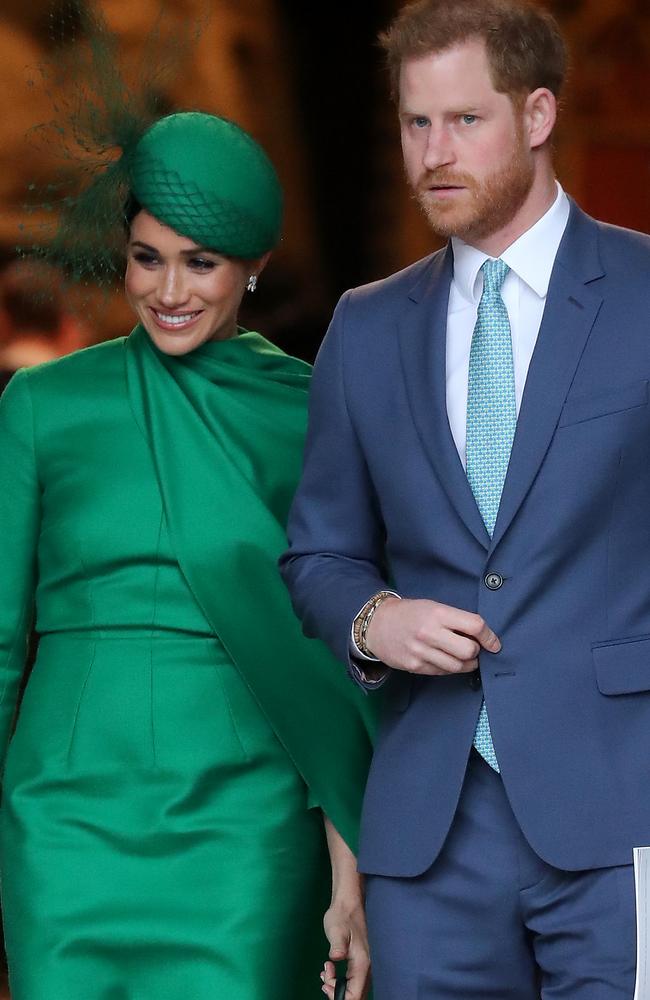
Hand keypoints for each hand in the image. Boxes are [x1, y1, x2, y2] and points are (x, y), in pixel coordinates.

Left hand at [321, 897, 369, 998]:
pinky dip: (340, 980)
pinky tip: (329, 970)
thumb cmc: (342, 916)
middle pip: (356, 995)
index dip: (339, 996)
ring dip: (338, 987)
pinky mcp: (360, 961)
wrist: (348, 903)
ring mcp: (365, 965)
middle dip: (338, 993)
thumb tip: (335, 958)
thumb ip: (337, 947)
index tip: (326, 984)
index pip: (355, 995)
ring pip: (354, 989)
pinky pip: (352, 980)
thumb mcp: (336, 931)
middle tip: (324, 979)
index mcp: (362, 963)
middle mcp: (367, 968)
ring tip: (325, 972)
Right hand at [366, 597, 499, 675]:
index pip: (474, 625)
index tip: (494, 643)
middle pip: (469, 651)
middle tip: (474, 649)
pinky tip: (446, 659)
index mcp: (437, 613)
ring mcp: (421, 652)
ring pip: (457, 666)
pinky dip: (449, 668)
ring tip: (463, 657)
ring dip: (466, 664)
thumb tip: (482, 637)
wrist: (377, 624)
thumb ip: (455, 620)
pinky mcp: (415, 666)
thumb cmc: (410, 613)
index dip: (489, 636)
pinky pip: (442, 672)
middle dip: (476, 652)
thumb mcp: (433, 607)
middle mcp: (429, 633)